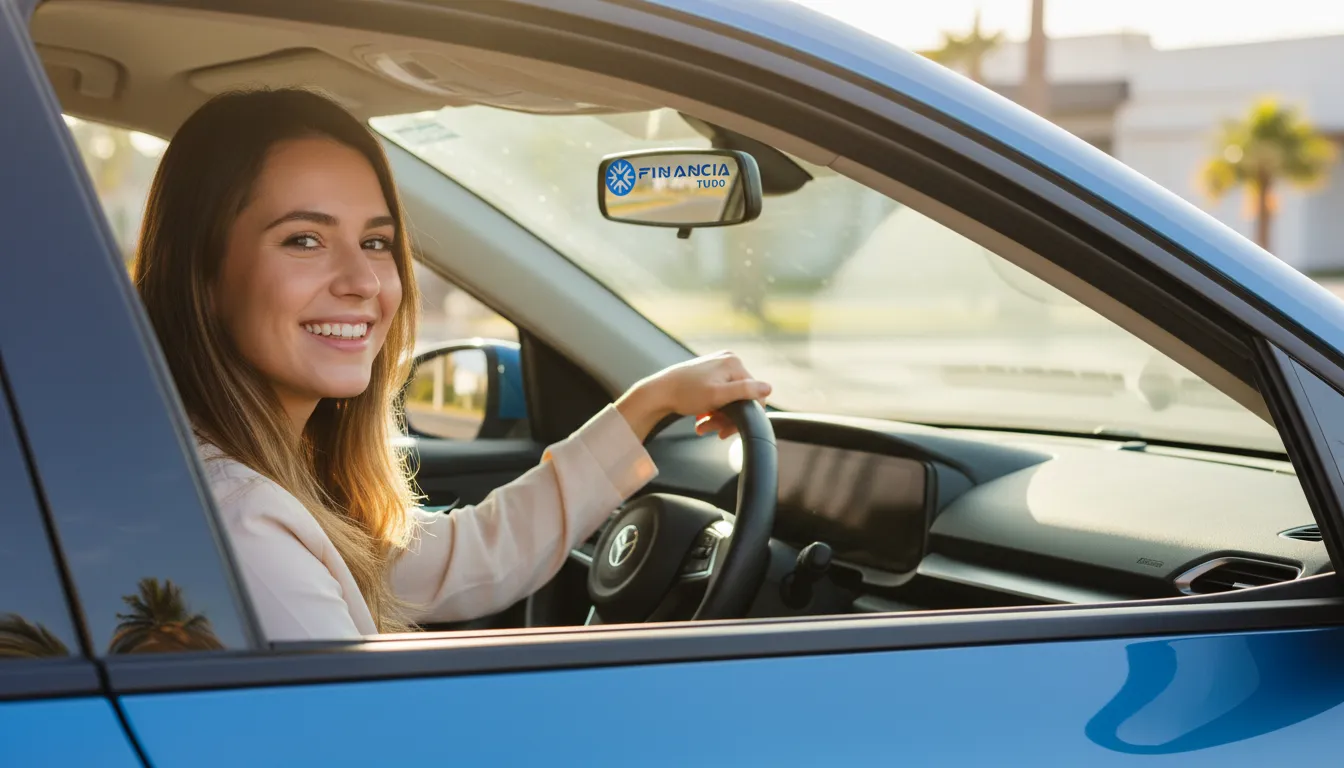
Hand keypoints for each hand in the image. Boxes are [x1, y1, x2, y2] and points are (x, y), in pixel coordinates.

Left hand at [615, 351, 771, 440]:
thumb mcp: (718, 395)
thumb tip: (768, 388)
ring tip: (703, 426)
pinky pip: (720, 396)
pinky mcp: (710, 375)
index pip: (754, 393)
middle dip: (727, 417)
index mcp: (734, 363)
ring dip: (718, 417)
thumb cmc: (684, 393)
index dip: (744, 415)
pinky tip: (701, 417)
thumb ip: (745, 391)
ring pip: (730, 399)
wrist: (658, 393)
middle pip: (741, 397)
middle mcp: (728, 361)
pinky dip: (713, 409)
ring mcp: (718, 367)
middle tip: (712, 430)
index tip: (727, 430)